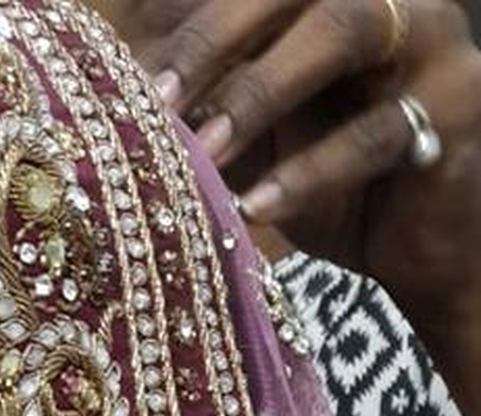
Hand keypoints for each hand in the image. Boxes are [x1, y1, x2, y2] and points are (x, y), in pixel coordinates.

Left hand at [124, 0, 480, 348]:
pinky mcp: (456, 110)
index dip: (196, 19)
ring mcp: (430, 44)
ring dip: (261, 90)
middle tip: (158, 102)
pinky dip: (310, 171)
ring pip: (344, 30)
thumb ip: (210, 111)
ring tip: (206, 151)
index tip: (127, 73)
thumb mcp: (260, 141)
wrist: (419, 249)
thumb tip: (111, 109)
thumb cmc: (331, 186)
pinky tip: (257, 207)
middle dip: (217, 37)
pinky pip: (380, 130)